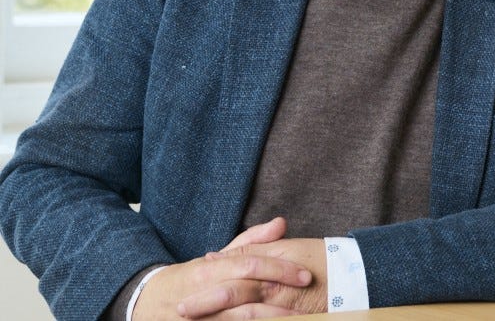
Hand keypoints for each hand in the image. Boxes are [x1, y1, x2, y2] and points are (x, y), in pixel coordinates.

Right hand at [177, 234, 327, 318]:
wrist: (148, 303)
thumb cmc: (191, 278)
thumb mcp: (218, 256)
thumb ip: (251, 240)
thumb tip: (282, 223)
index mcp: (211, 268)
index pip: (251, 265)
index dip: (280, 269)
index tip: (305, 275)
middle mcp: (206, 293)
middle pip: (248, 295)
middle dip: (280, 300)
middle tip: (306, 302)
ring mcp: (202, 318)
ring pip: (242, 320)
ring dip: (271, 320)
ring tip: (295, 319)